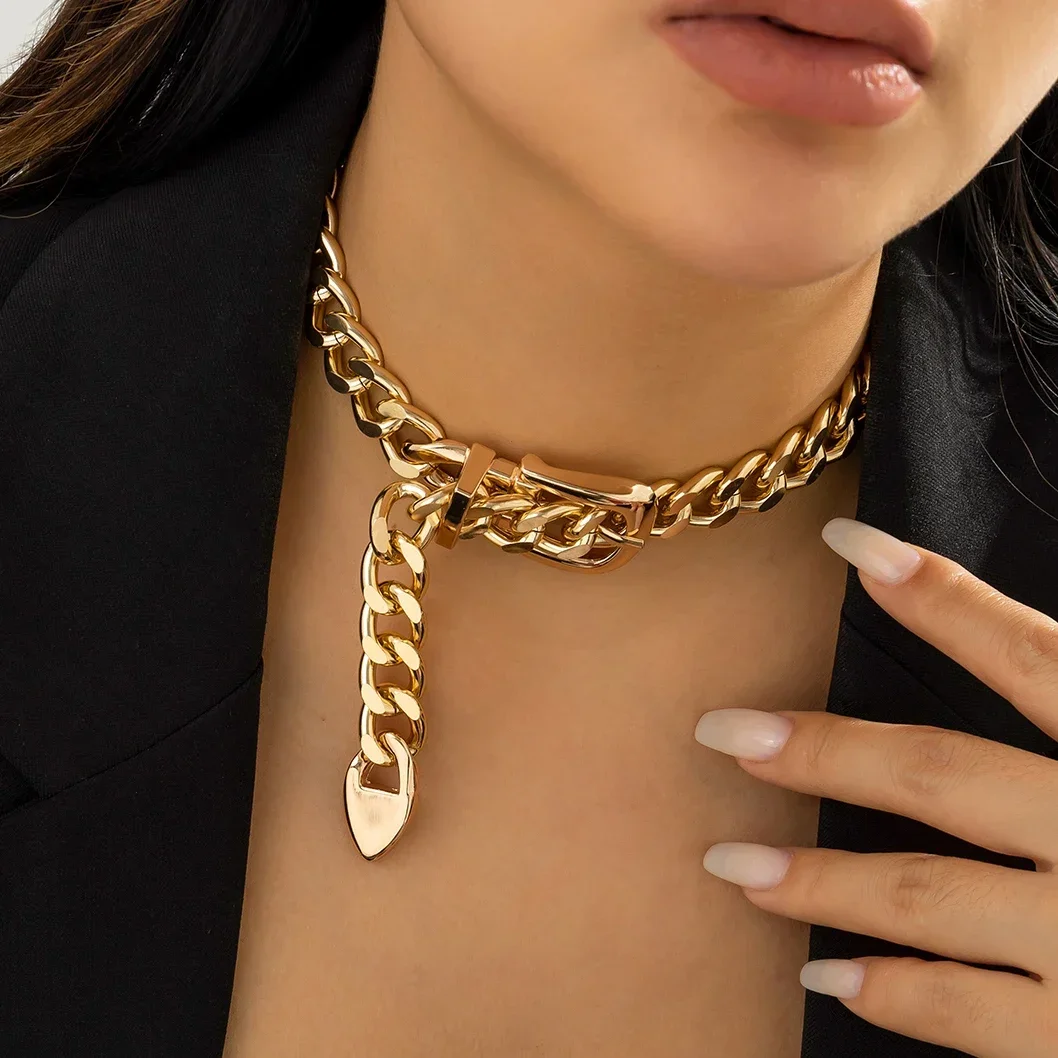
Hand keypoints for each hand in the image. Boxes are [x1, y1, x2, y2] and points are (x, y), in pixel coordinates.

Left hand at [693, 517, 1057, 1057]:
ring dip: (821, 884)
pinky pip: (975, 1019)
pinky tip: (830, 979)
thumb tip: (1038, 664)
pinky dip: (897, 995)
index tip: (846, 544)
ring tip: (730, 867)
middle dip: (826, 752)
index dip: (939, 597)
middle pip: (945, 776)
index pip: (1033, 655)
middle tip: (723, 734)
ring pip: (933, 897)